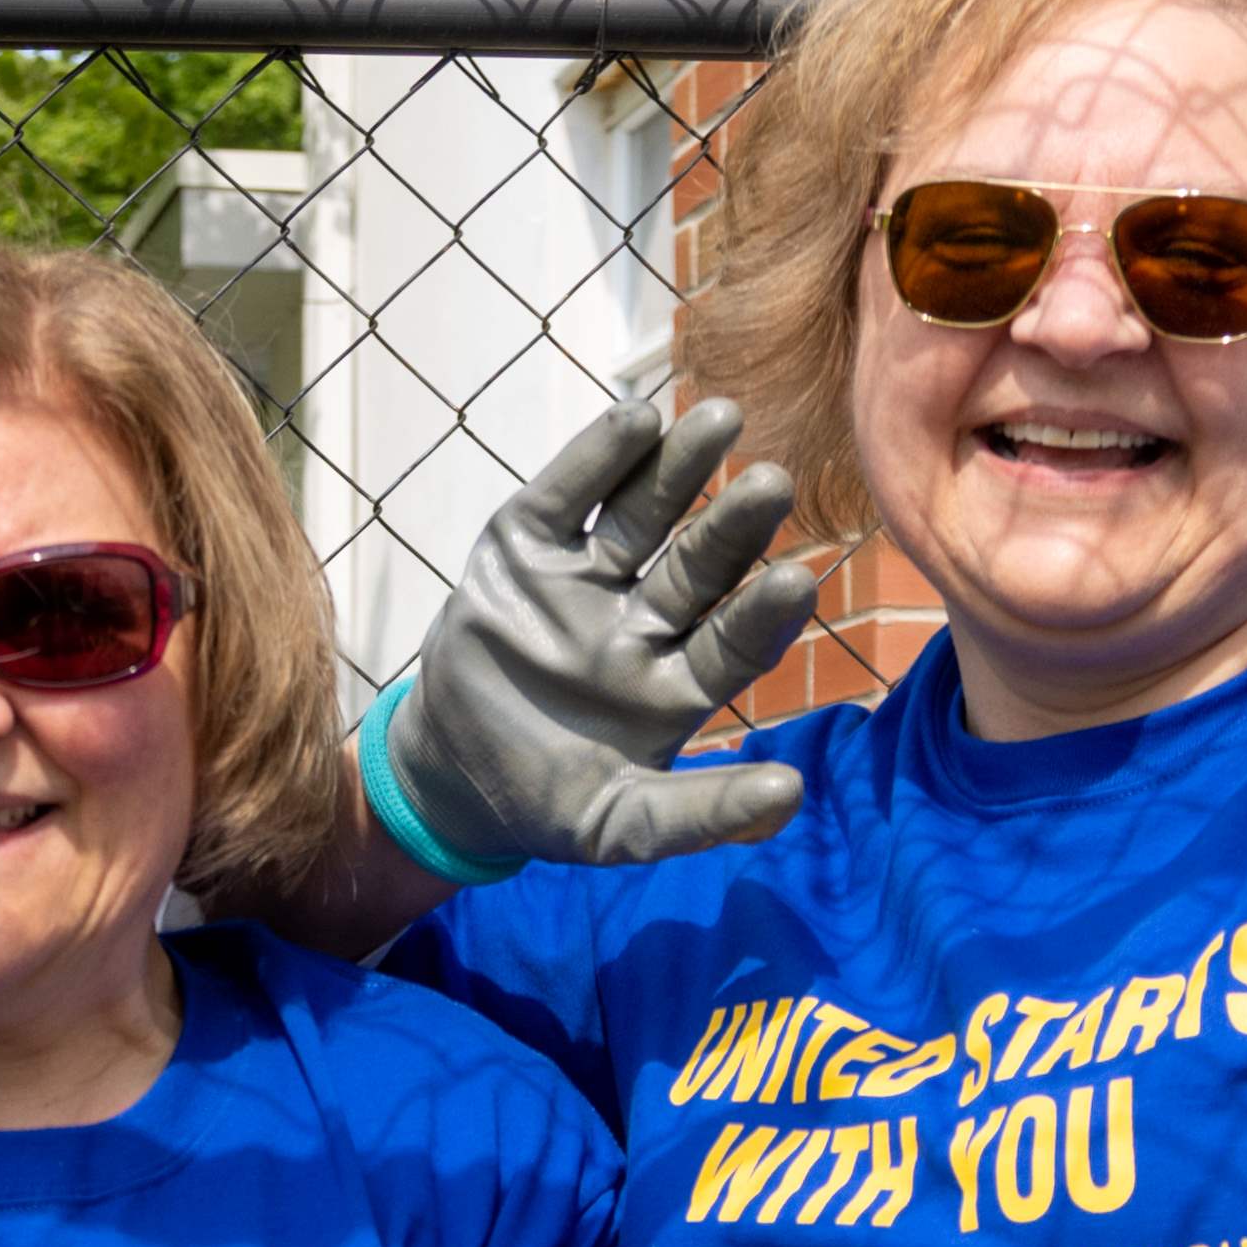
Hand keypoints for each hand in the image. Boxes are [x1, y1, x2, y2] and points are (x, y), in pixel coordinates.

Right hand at [370, 397, 820, 874]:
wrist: (448, 774)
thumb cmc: (548, 805)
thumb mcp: (620, 826)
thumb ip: (698, 815)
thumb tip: (791, 799)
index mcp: (680, 685)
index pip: (735, 641)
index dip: (764, 612)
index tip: (798, 580)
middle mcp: (645, 622)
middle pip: (699, 566)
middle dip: (734, 525)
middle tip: (775, 483)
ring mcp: (587, 580)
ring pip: (642, 516)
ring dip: (680, 468)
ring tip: (719, 420)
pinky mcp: (527, 548)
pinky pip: (567, 495)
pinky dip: (598, 457)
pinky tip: (637, 419)